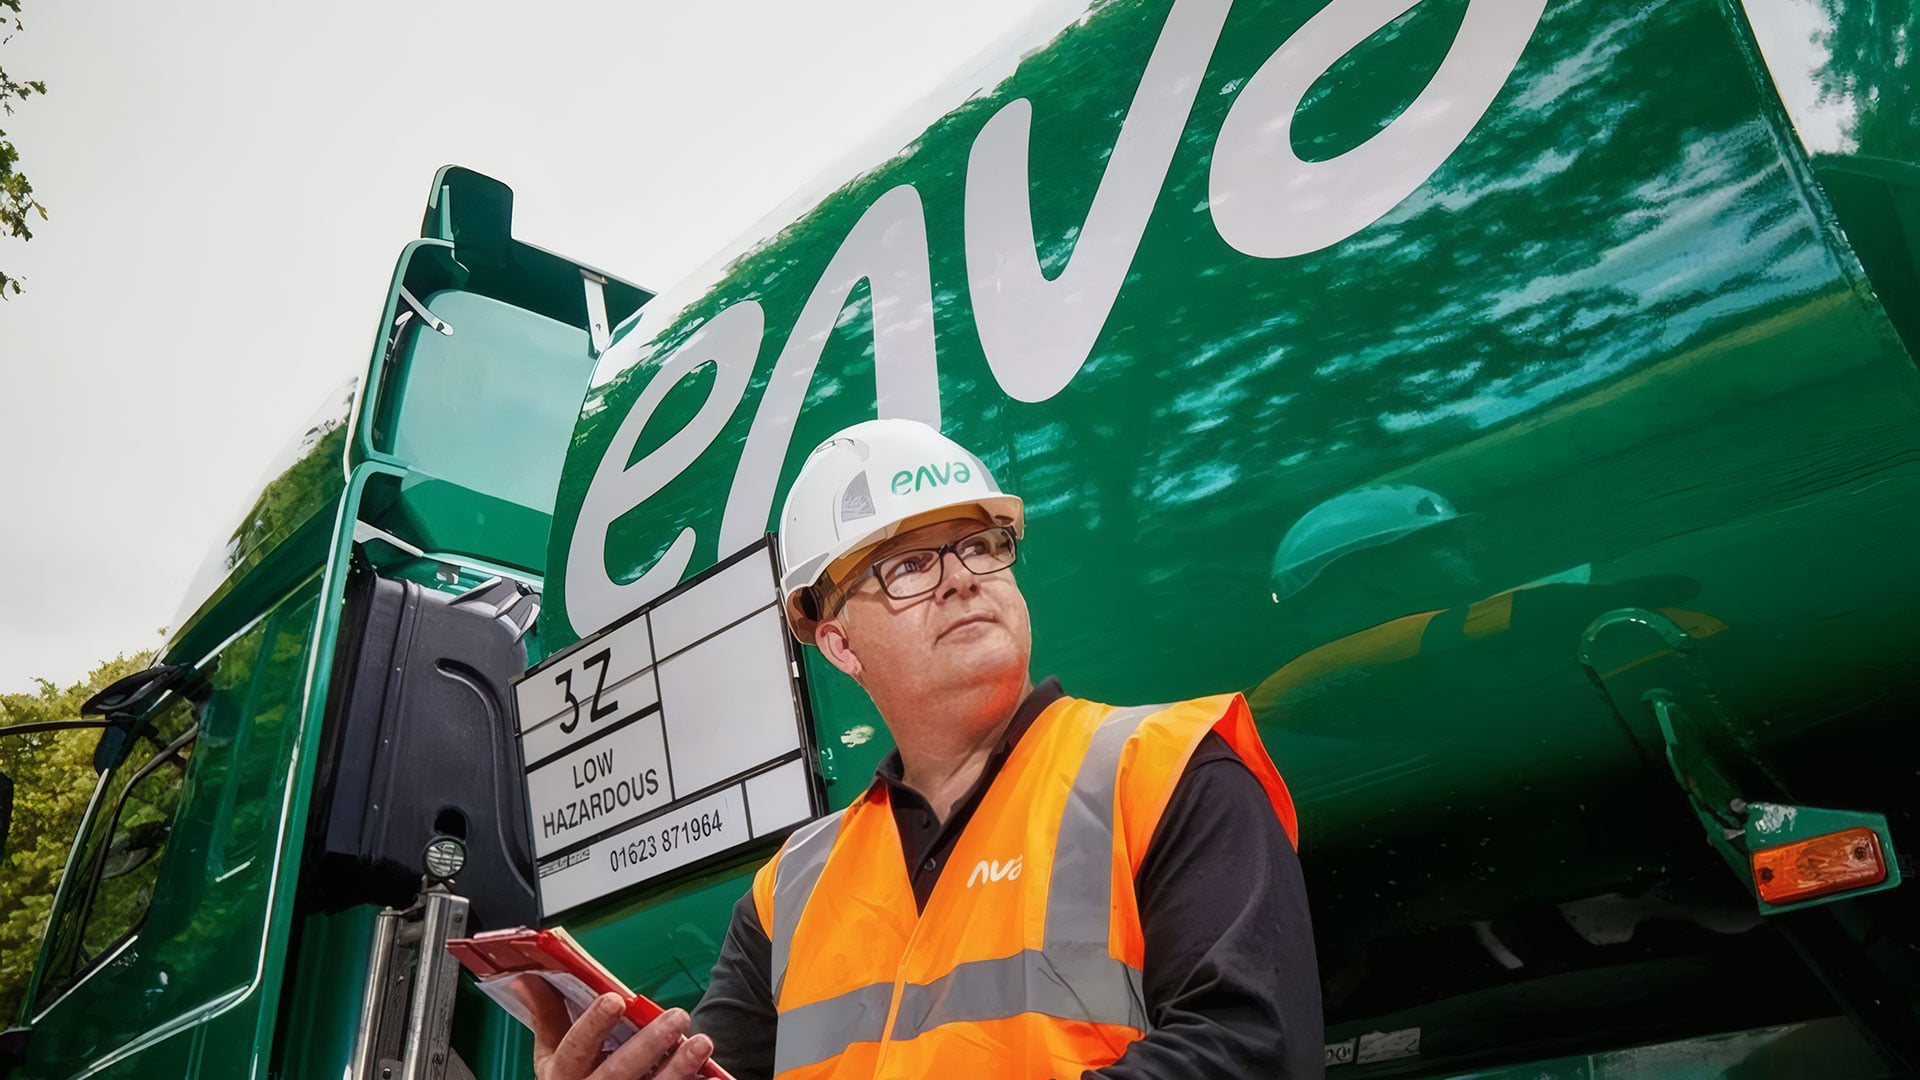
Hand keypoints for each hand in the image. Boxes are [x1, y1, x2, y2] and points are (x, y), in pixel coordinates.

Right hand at [513, 976, 715, 1079]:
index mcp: (561, 1075)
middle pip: (617, 1073)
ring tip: (701, 1043)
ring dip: (678, 1069)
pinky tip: (710, 1077)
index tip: (614, 999)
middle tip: (676, 1017)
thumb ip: (546, 1016)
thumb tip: (526, 976)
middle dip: (648, 1045)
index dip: (593, 1025)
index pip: (574, 1049)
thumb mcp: (551, 1053)